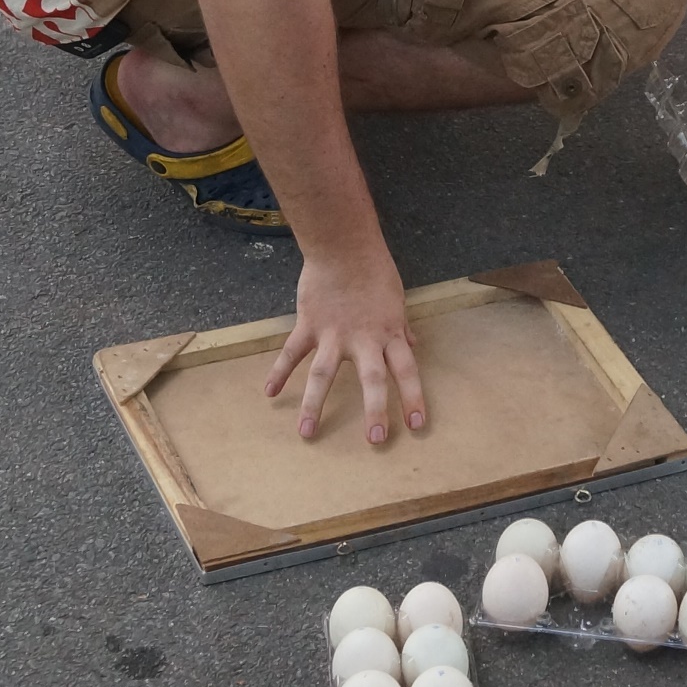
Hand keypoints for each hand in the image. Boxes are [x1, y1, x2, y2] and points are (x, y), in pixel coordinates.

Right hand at [261, 246, 427, 446]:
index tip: (417, 425)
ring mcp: (333, 334)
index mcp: (389, 333)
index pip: (407, 371)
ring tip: (307, 432)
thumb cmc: (374, 271)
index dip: (413, 398)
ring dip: (314, 404)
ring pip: (324, 374)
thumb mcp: (397, 300)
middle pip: (373, 379)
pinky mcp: (309, 325)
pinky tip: (270, 393)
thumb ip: (401, 327)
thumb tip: (412, 345)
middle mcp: (363, 339)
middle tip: (375, 440)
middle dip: (375, 410)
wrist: (343, 246)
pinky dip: (279, 372)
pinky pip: (292, 353)